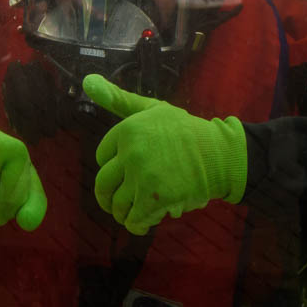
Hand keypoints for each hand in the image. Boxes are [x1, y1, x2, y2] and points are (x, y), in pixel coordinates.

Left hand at [82, 73, 246, 234]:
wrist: (220, 154)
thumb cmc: (186, 132)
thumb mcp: (153, 109)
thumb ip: (119, 99)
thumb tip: (87, 80)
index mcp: (127, 130)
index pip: (101, 157)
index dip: (113, 168)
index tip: (125, 173)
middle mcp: (131, 152)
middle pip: (103, 185)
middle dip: (108, 198)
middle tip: (117, 204)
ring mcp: (143, 176)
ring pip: (118, 205)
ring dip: (124, 214)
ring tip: (135, 213)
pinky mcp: (155, 199)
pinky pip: (134, 220)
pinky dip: (137, 225)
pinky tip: (144, 223)